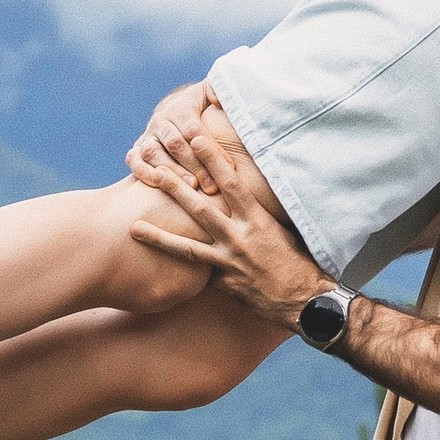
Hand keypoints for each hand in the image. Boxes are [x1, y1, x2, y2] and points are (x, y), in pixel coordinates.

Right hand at [128, 80, 215, 184]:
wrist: (178, 116)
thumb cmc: (205, 111)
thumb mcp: (213, 97)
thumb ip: (219, 92)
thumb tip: (218, 99)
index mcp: (180, 107)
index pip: (193, 129)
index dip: (211, 149)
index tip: (229, 168)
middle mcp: (160, 120)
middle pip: (175, 144)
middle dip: (195, 166)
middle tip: (212, 186)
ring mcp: (147, 135)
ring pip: (153, 153)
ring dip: (172, 172)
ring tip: (192, 188)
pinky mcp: (136, 149)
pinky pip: (134, 161)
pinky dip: (144, 174)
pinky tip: (164, 187)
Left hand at [129, 104, 327, 326]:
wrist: (305, 300)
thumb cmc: (298, 260)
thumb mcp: (282, 229)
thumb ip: (259, 213)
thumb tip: (244, 194)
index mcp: (258, 218)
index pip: (230, 182)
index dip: (212, 159)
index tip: (196, 139)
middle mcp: (241, 237)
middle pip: (201, 209)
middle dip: (176, 189)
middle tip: (153, 172)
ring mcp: (230, 261)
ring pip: (188, 247)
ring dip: (159, 237)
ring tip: (134, 228)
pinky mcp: (225, 282)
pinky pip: (199, 272)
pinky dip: (185, 268)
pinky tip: (156, 268)